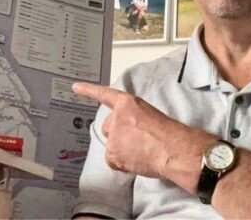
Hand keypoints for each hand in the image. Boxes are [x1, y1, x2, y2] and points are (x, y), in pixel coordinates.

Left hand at [73, 83, 214, 190]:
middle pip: (109, 128)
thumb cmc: (169, 133)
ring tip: (143, 151)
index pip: (105, 95)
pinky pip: (113, 160)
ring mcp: (113, 135)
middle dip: (119, 135)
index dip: (89, 91)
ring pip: (112, 145)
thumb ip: (134, 118)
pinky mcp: (112, 153)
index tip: (76, 87)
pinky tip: (137, 161)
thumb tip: (130, 133)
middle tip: (139, 141)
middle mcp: (116, 117)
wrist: (174, 149)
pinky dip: (122, 163)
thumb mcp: (150, 115)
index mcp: (127, 103)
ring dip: (123, 150)